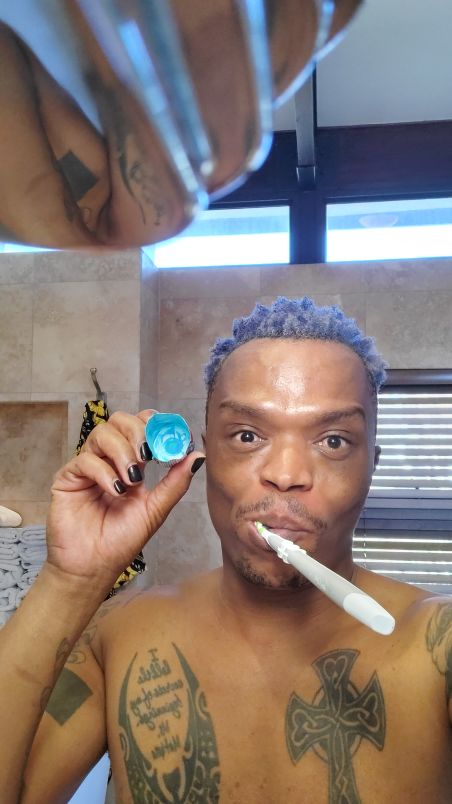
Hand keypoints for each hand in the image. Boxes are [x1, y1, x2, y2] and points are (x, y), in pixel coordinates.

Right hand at [46, 410, 204, 586]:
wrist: (94, 566)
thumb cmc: (121, 540)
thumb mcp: (156, 509)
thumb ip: (175, 481)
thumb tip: (198, 455)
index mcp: (131, 463)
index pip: (141, 426)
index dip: (156, 425)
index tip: (171, 437)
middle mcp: (109, 459)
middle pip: (120, 420)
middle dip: (138, 432)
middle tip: (148, 456)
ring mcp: (88, 466)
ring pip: (102, 433)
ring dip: (122, 452)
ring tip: (132, 479)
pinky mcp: (68, 477)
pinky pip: (85, 459)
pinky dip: (104, 472)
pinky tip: (114, 491)